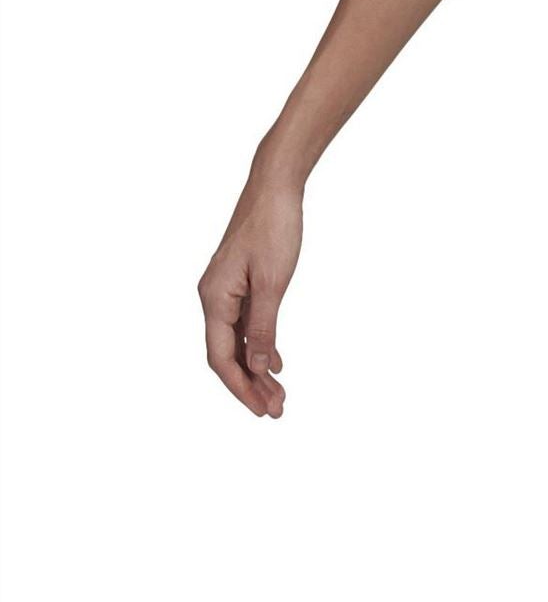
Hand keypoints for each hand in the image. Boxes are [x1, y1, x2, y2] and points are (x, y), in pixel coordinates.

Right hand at [198, 173, 302, 415]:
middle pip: (226, 355)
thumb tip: (258, 366)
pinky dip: (259, 348)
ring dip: (257, 370)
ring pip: (236, 343)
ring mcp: (225, 293)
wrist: (274, 190)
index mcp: (214, 298)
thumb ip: (263, 327)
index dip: (240, 388)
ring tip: (280, 395)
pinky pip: (243, 327)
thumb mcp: (273, 283)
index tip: (262, 411)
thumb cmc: (273, 229)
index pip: (220, 357)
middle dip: (251, 385)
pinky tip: (276, 365)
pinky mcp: (239, 287)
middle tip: (277, 411)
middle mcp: (213, 298)